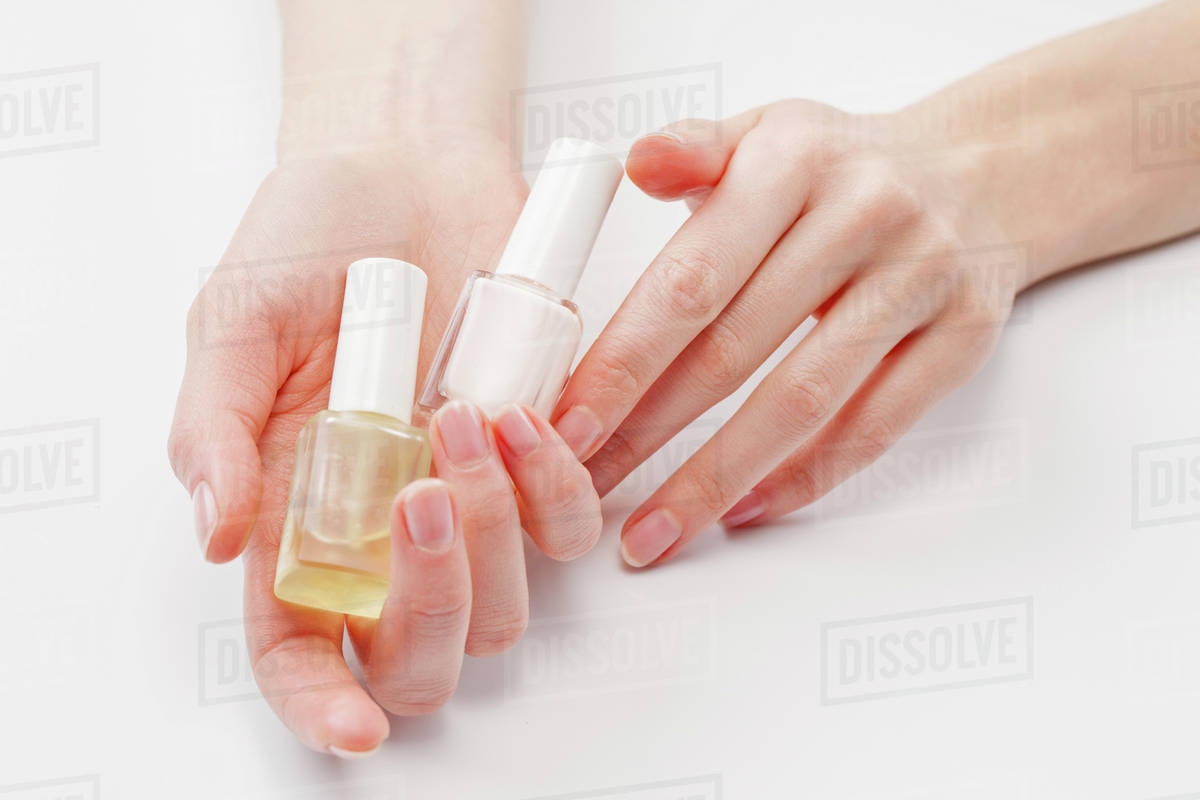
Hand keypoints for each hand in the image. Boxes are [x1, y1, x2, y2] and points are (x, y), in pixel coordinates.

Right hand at [168, 138, 599, 753]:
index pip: (298, 650)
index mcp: (296, 517)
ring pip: (505, 604)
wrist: (405, 169)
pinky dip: (556, 486)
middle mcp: (385, 530)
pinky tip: (520, 414)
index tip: (353, 726)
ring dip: (494, 531)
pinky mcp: (536, 457)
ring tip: (463, 414)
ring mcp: (468, 501)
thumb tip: (214, 530)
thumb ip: (214, 426)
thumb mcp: (235, 322)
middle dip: (431, 605)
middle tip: (420, 498)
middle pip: (420, 654)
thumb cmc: (310, 241)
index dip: (320, 704)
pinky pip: (570, 524)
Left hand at [554, 101, 1017, 566]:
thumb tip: (636, 160)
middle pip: (736, 348)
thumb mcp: (766, 131)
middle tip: (587, 487)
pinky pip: (878, 426)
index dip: (624, 362)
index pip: (691, 279)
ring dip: (717, 478)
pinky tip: (744, 509)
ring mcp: (922, 277)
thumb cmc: (844, 166)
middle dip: (648, 430)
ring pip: (804, 401)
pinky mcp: (965, 334)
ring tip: (655, 530)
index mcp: (794, 159)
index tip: (569, 425)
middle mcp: (863, 213)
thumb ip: (695, 150)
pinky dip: (806, 477)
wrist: (982, 169)